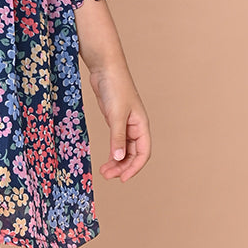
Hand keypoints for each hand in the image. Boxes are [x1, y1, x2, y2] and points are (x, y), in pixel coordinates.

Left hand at [87, 65, 151, 181]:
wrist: (105, 68)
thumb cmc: (115, 87)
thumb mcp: (116, 115)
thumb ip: (117, 138)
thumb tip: (118, 158)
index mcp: (141, 125)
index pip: (143, 152)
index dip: (135, 167)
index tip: (122, 178)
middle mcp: (136, 126)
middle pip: (133, 154)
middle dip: (122, 166)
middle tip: (107, 176)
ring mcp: (125, 124)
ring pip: (124, 149)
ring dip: (116, 161)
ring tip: (103, 172)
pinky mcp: (114, 120)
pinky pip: (116, 141)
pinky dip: (111, 151)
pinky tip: (105, 159)